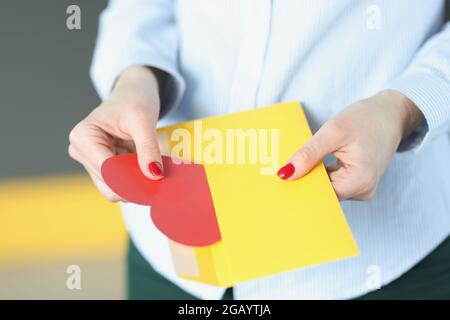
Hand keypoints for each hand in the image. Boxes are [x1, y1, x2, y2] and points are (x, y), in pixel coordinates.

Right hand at [69, 66, 165, 201]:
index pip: (108, 171)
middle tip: (160, 179)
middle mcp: (80, 151)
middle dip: (135, 184)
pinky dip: (136, 179)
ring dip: (136, 183)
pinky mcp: (101, 165)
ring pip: (114, 188)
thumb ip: (148, 148)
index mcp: (83, 137)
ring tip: (155, 169)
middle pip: (109, 184)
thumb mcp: (143, 120)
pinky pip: (120, 182)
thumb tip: (154, 175)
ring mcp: (89, 160)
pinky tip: (147, 168)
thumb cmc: (135, 99)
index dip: (132, 181)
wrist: (134, 92)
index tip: (157, 184)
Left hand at [277, 90, 423, 200]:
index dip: (300, 188)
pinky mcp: (357, 181)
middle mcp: (363, 190)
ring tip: (298, 164)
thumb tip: (285, 175)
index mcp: (359, 182)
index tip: (279, 185)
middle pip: (324, 193)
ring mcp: (361, 187)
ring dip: (312, 176)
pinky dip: (320, 173)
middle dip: (304, 182)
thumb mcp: (333, 132)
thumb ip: (308, 155)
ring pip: (327, 188)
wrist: (391, 112)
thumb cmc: (367, 118)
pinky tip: (311, 164)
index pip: (321, 196)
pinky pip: (333, 182)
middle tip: (282, 172)